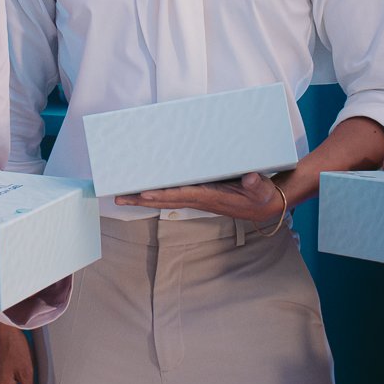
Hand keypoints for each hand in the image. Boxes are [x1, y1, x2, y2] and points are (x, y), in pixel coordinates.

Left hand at [115, 172, 283, 222]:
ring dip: (143, 197)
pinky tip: (145, 189)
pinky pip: (173, 192)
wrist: (265, 205)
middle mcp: (200, 199)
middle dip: (141, 199)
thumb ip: (257, 185)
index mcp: (211, 197)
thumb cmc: (263, 196)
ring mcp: (198, 197)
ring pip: (166, 197)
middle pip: (165, 199)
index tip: (144, 194)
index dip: (163, 195)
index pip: (182, 195)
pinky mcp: (200, 193)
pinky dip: (157, 191)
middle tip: (118, 197)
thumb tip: (251, 178)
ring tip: (122, 195)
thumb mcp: (263, 190)